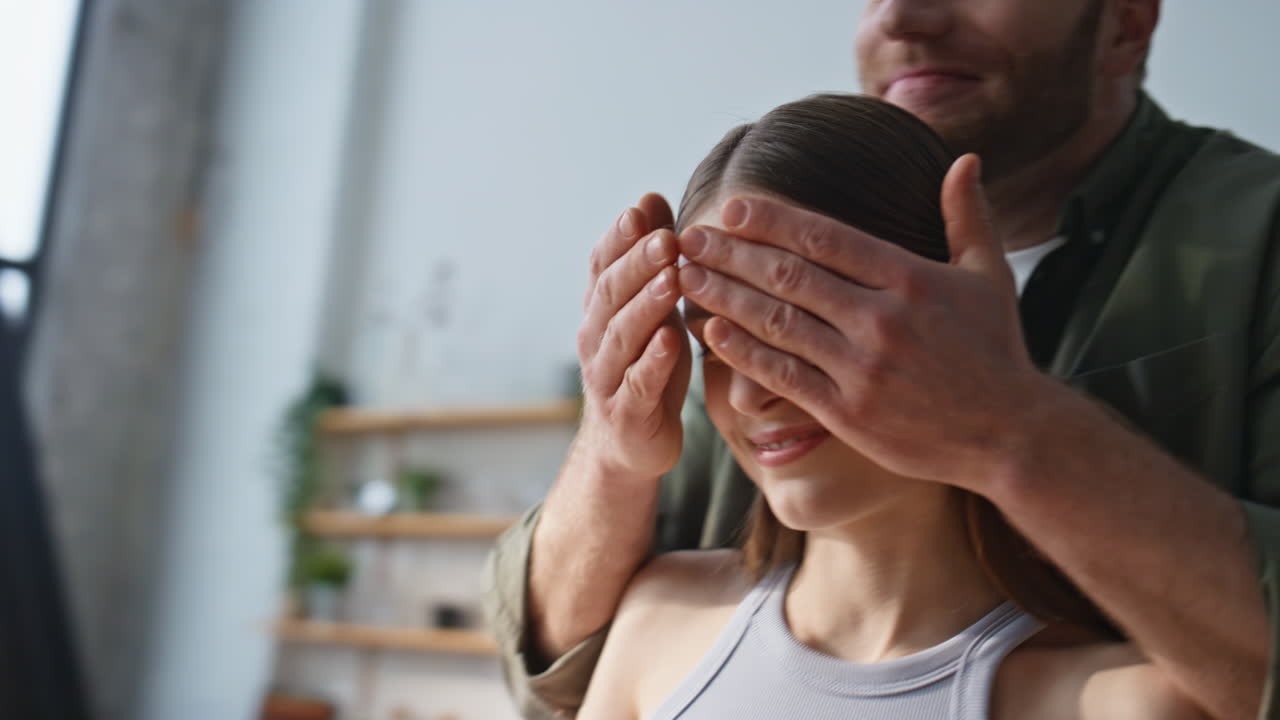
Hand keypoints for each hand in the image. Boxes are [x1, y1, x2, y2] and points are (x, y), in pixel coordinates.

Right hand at [575, 193, 691, 481]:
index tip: (642, 209)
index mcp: (602, 310)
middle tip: (666, 237)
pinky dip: (653, 361)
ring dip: (647, 304)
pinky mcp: (629, 412)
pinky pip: (639, 383)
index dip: (620, 238)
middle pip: (612, 294)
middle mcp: (596, 338)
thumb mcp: (653, 309)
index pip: (603, 265)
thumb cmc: (648, 366)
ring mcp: (609, 376)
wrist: (630, 445)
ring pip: (623, 335)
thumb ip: (651, 259)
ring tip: (671, 278)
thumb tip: (651, 197)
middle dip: (638, 263)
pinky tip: (670, 340)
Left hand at [676, 154, 1040, 487]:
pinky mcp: (848, 412)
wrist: (1011, 435)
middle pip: (789, 276)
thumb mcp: (991, 274)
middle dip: (731, 253)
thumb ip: (968, 214)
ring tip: (684, 277)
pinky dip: (743, 354)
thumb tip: (964, 158)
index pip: (825, 238)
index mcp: (910, 278)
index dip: (771, 221)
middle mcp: (881, 319)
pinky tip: (710, 334)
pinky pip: (783, 376)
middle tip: (686, 238)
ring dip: (724, 297)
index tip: (730, 208)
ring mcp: (862, 368)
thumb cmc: (997, 350)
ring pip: (777, 323)